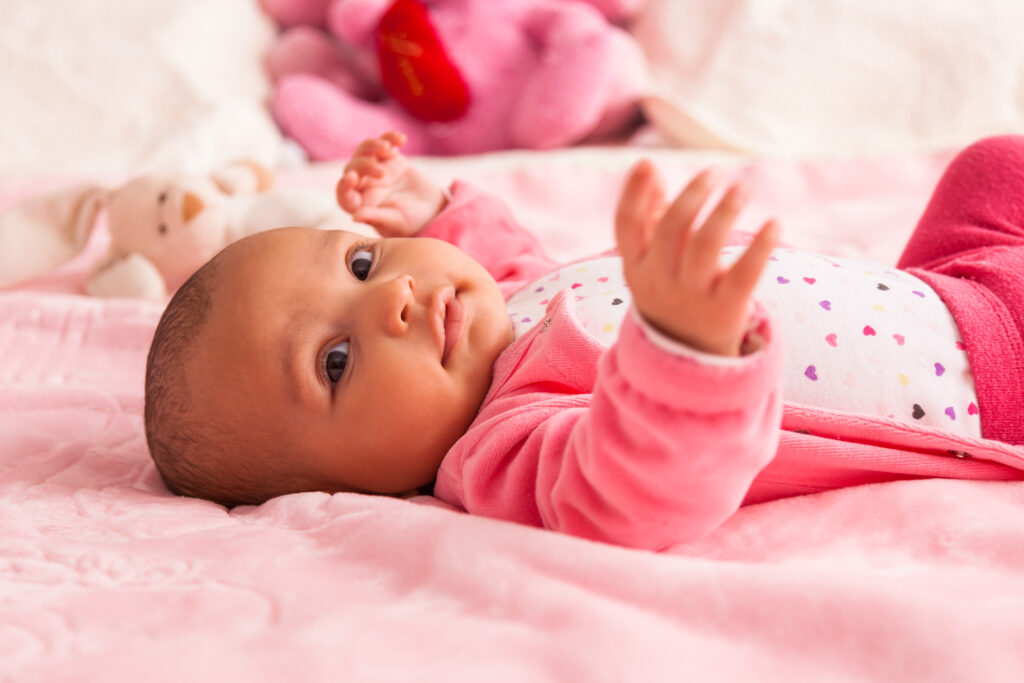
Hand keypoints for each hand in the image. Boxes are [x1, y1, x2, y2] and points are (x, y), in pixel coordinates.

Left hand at [335, 132, 445, 236]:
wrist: (433, 211)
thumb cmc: (412, 223)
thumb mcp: (396, 223)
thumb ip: (375, 218)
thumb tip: (354, 217)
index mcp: (360, 205)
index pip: (344, 195)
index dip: (344, 186)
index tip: (351, 178)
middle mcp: (364, 186)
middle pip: (353, 168)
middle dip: (364, 166)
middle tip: (382, 173)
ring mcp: (376, 170)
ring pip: (364, 152)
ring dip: (372, 146)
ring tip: (388, 148)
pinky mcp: (391, 159)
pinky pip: (385, 143)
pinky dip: (390, 138)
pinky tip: (401, 139)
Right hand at [615, 160, 778, 356]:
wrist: (687, 356)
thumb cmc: (670, 292)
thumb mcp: (650, 262)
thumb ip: (649, 217)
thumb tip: (647, 168)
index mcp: (635, 267)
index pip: (626, 227)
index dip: (633, 194)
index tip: (647, 163)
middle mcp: (659, 281)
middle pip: (671, 230)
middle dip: (691, 196)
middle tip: (713, 173)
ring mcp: (691, 297)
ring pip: (705, 246)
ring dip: (723, 211)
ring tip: (740, 188)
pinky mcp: (726, 310)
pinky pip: (745, 274)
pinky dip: (761, 247)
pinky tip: (775, 223)